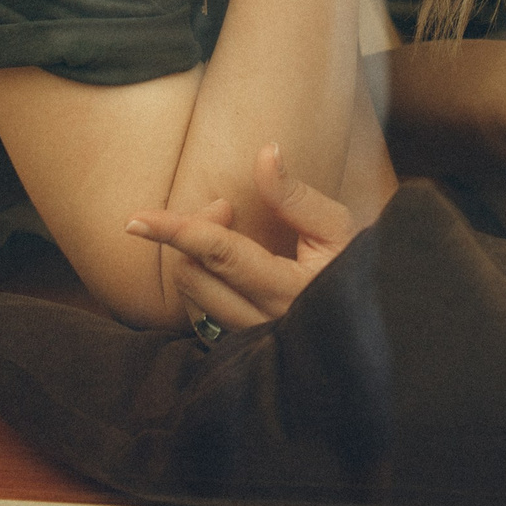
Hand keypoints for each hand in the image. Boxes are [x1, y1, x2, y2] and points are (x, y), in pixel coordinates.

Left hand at [123, 144, 360, 329]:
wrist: (369, 325)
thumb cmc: (357, 268)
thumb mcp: (336, 227)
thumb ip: (295, 195)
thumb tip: (265, 152)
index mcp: (291, 291)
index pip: (221, 254)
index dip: (178, 230)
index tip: (136, 219)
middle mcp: (264, 324)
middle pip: (195, 275)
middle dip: (193, 234)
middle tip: (225, 208)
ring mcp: (250, 344)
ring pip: (191, 299)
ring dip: (192, 259)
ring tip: (224, 233)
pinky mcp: (240, 353)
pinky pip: (198, 317)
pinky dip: (198, 284)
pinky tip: (216, 267)